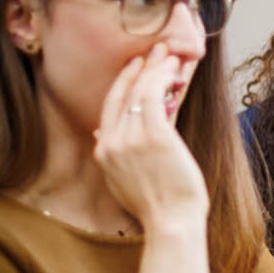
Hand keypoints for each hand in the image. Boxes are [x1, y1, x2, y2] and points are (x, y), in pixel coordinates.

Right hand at [93, 43, 208, 230]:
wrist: (172, 222)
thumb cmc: (159, 205)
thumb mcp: (124, 181)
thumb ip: (114, 157)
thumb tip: (100, 134)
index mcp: (104, 153)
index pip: (109, 108)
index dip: (122, 84)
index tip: (135, 68)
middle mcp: (112, 143)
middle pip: (122, 95)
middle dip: (139, 69)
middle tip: (155, 50)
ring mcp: (130, 139)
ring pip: (140, 91)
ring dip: (156, 69)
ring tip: (170, 55)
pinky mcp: (154, 136)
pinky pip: (154, 96)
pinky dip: (163, 78)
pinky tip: (173, 70)